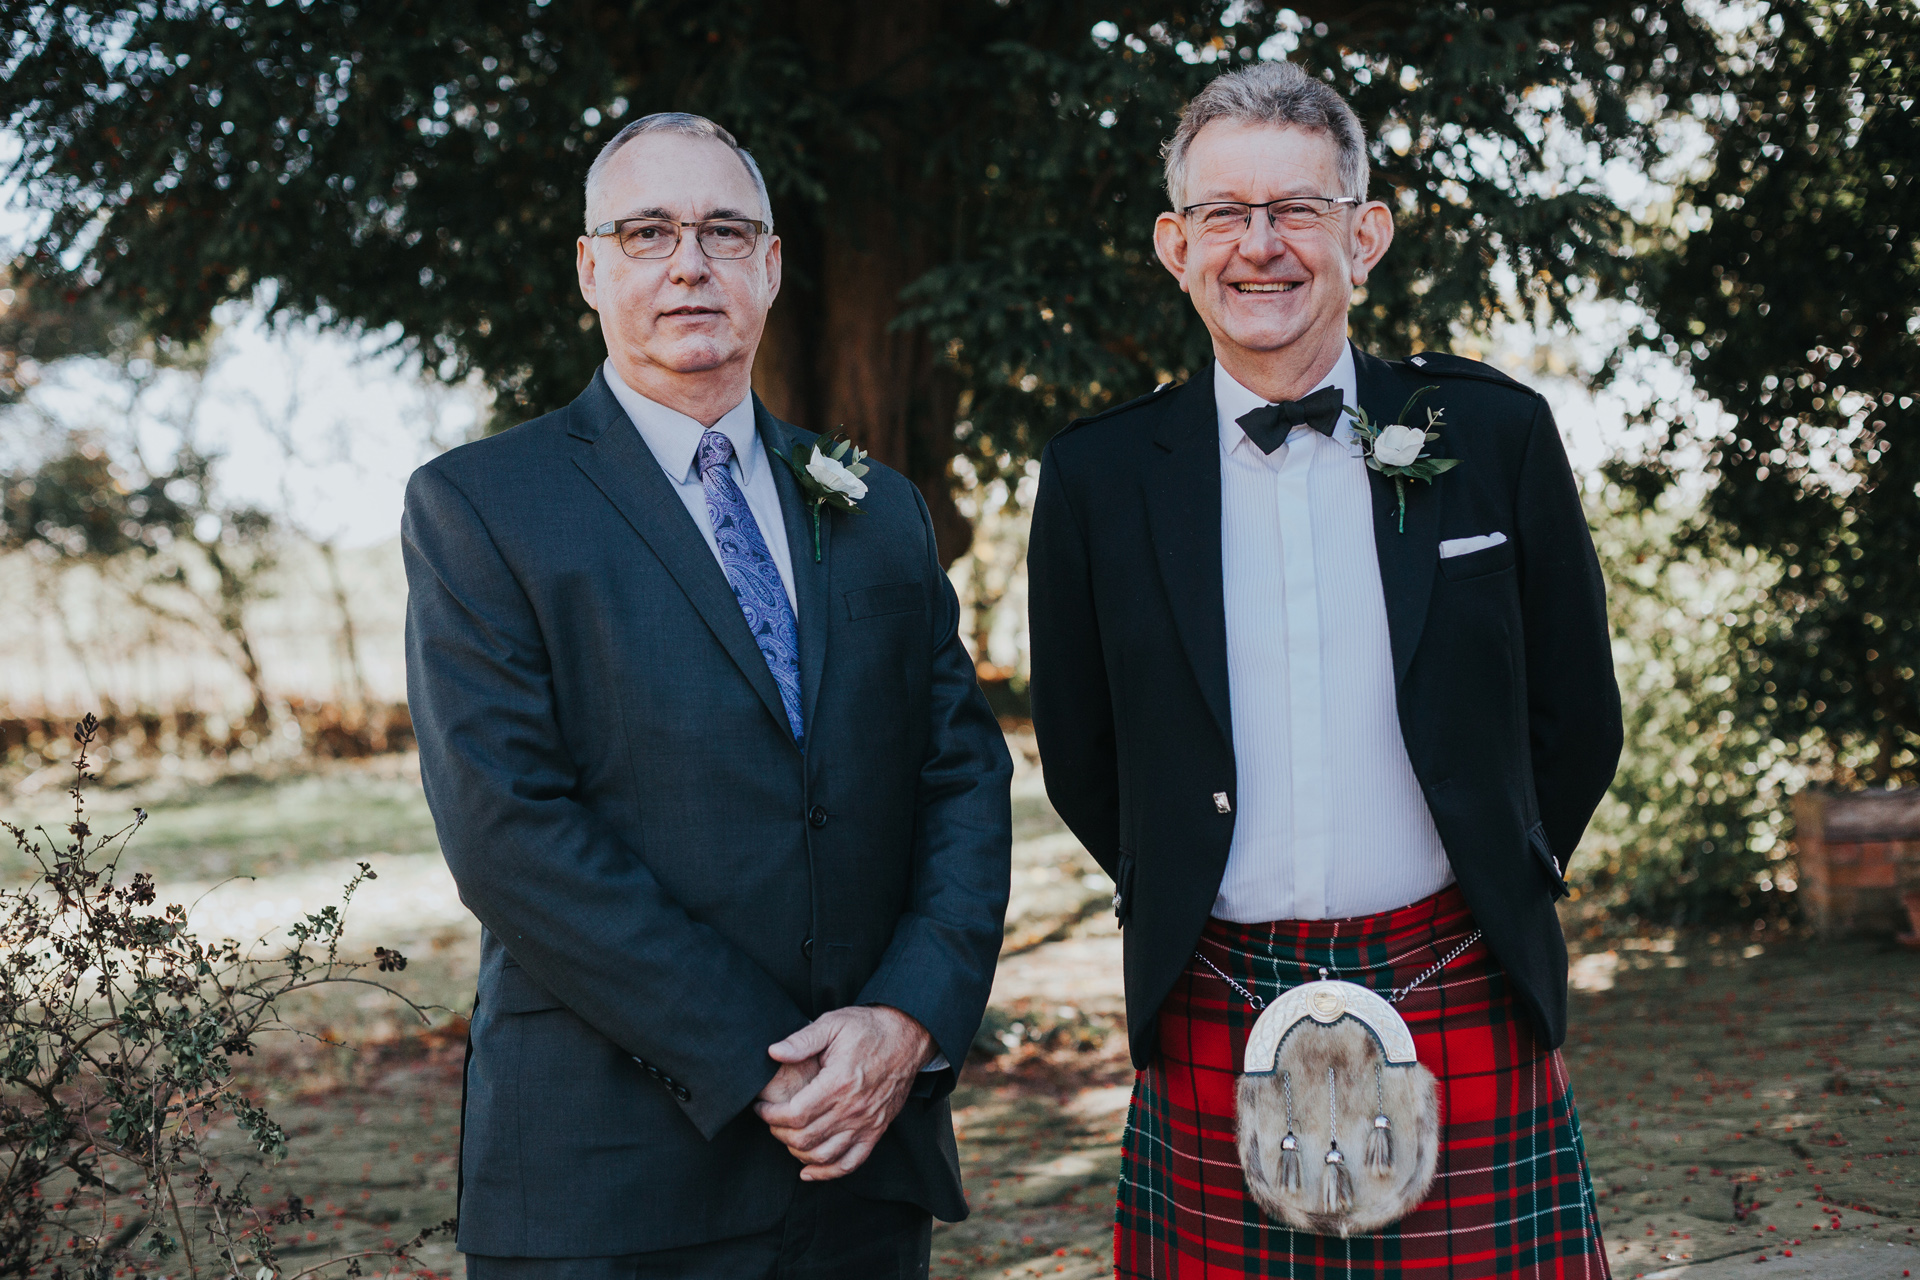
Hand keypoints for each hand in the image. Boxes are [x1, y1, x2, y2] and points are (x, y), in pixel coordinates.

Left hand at [752, 1005, 933, 1180]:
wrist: (906, 1037)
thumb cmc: (868, 1028)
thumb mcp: (833, 1024)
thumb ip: (802, 1040)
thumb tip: (773, 1052)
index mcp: (839, 1083)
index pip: (795, 1114)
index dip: (771, 1115)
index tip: (761, 1108)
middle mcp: (853, 1109)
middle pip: (805, 1138)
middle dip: (779, 1133)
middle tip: (770, 1120)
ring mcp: (866, 1123)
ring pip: (824, 1155)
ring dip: (798, 1152)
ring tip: (786, 1137)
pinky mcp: (876, 1131)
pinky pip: (851, 1162)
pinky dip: (828, 1173)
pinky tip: (809, 1170)